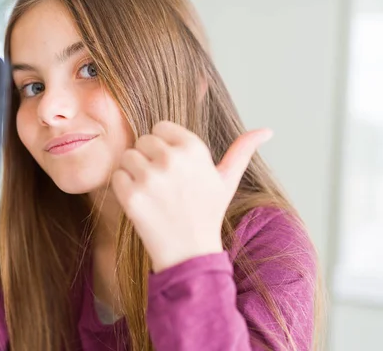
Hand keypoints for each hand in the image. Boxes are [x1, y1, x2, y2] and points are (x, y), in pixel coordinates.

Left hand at [111, 121, 272, 272]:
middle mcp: (172, 159)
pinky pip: (116, 177)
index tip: (173, 169)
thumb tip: (266, 130)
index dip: (163, 147)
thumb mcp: (227, 181)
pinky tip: (142, 204)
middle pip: (141, 141)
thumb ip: (242, 151)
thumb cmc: (206, 214)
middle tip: (162, 185)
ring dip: (133, 174)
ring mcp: (151, 178)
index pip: (160, 127)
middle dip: (147, 159)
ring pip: (127, 157)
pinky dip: (123, 189)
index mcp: (194, 148)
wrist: (189, 254)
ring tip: (152, 194)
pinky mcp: (132, 196)